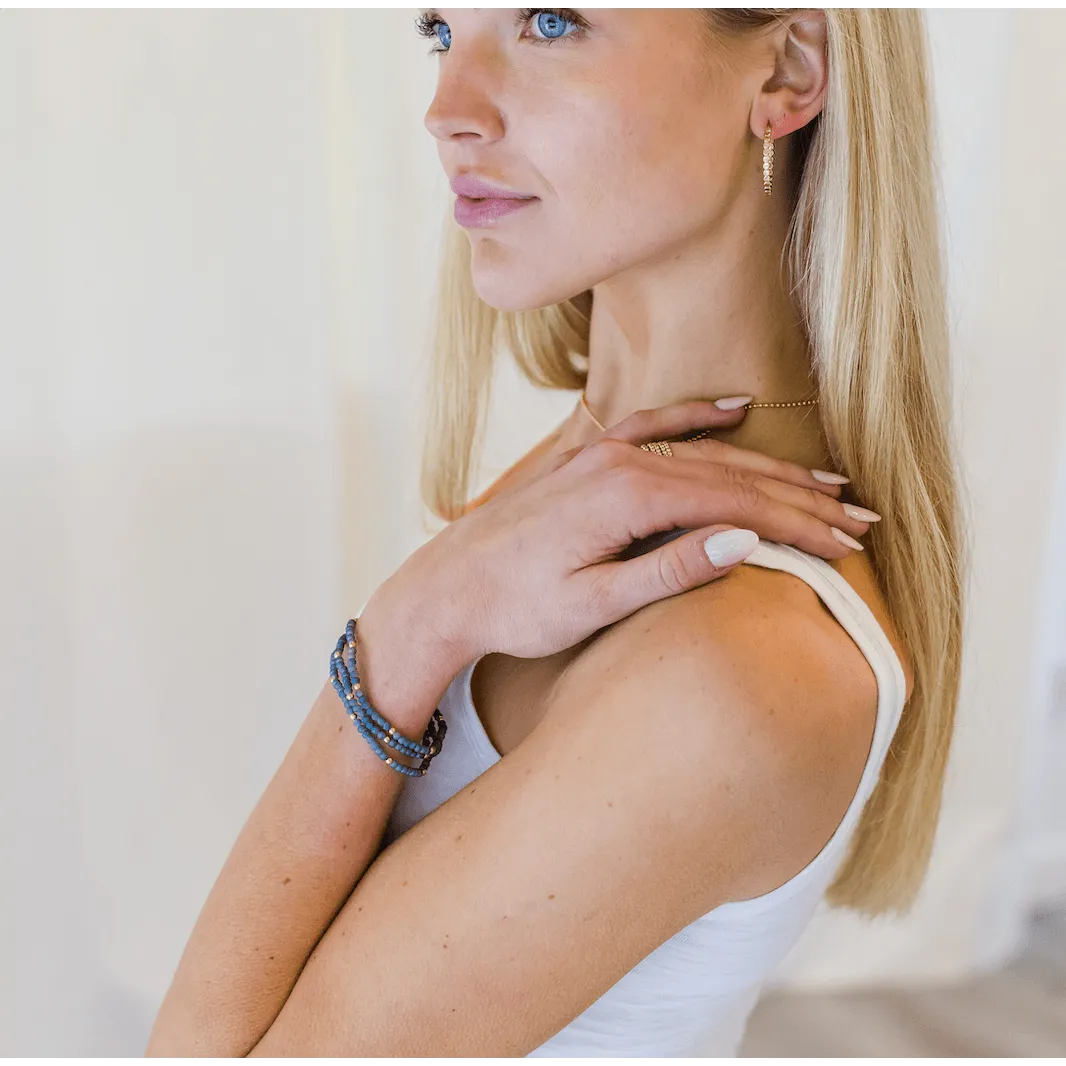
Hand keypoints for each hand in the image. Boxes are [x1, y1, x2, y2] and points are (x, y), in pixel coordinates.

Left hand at [392, 400, 876, 661]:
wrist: (447, 587)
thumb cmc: (515, 607)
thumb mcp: (593, 602)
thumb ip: (670, 569)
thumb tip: (744, 540)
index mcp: (628, 496)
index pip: (737, 504)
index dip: (798, 525)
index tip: (848, 544)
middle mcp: (620, 461)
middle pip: (732, 474)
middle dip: (802, 498)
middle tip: (861, 517)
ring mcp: (602, 453)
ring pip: (705, 452)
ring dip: (768, 465)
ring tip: (825, 481)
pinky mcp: (588, 457)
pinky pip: (655, 425)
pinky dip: (700, 417)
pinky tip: (733, 410)